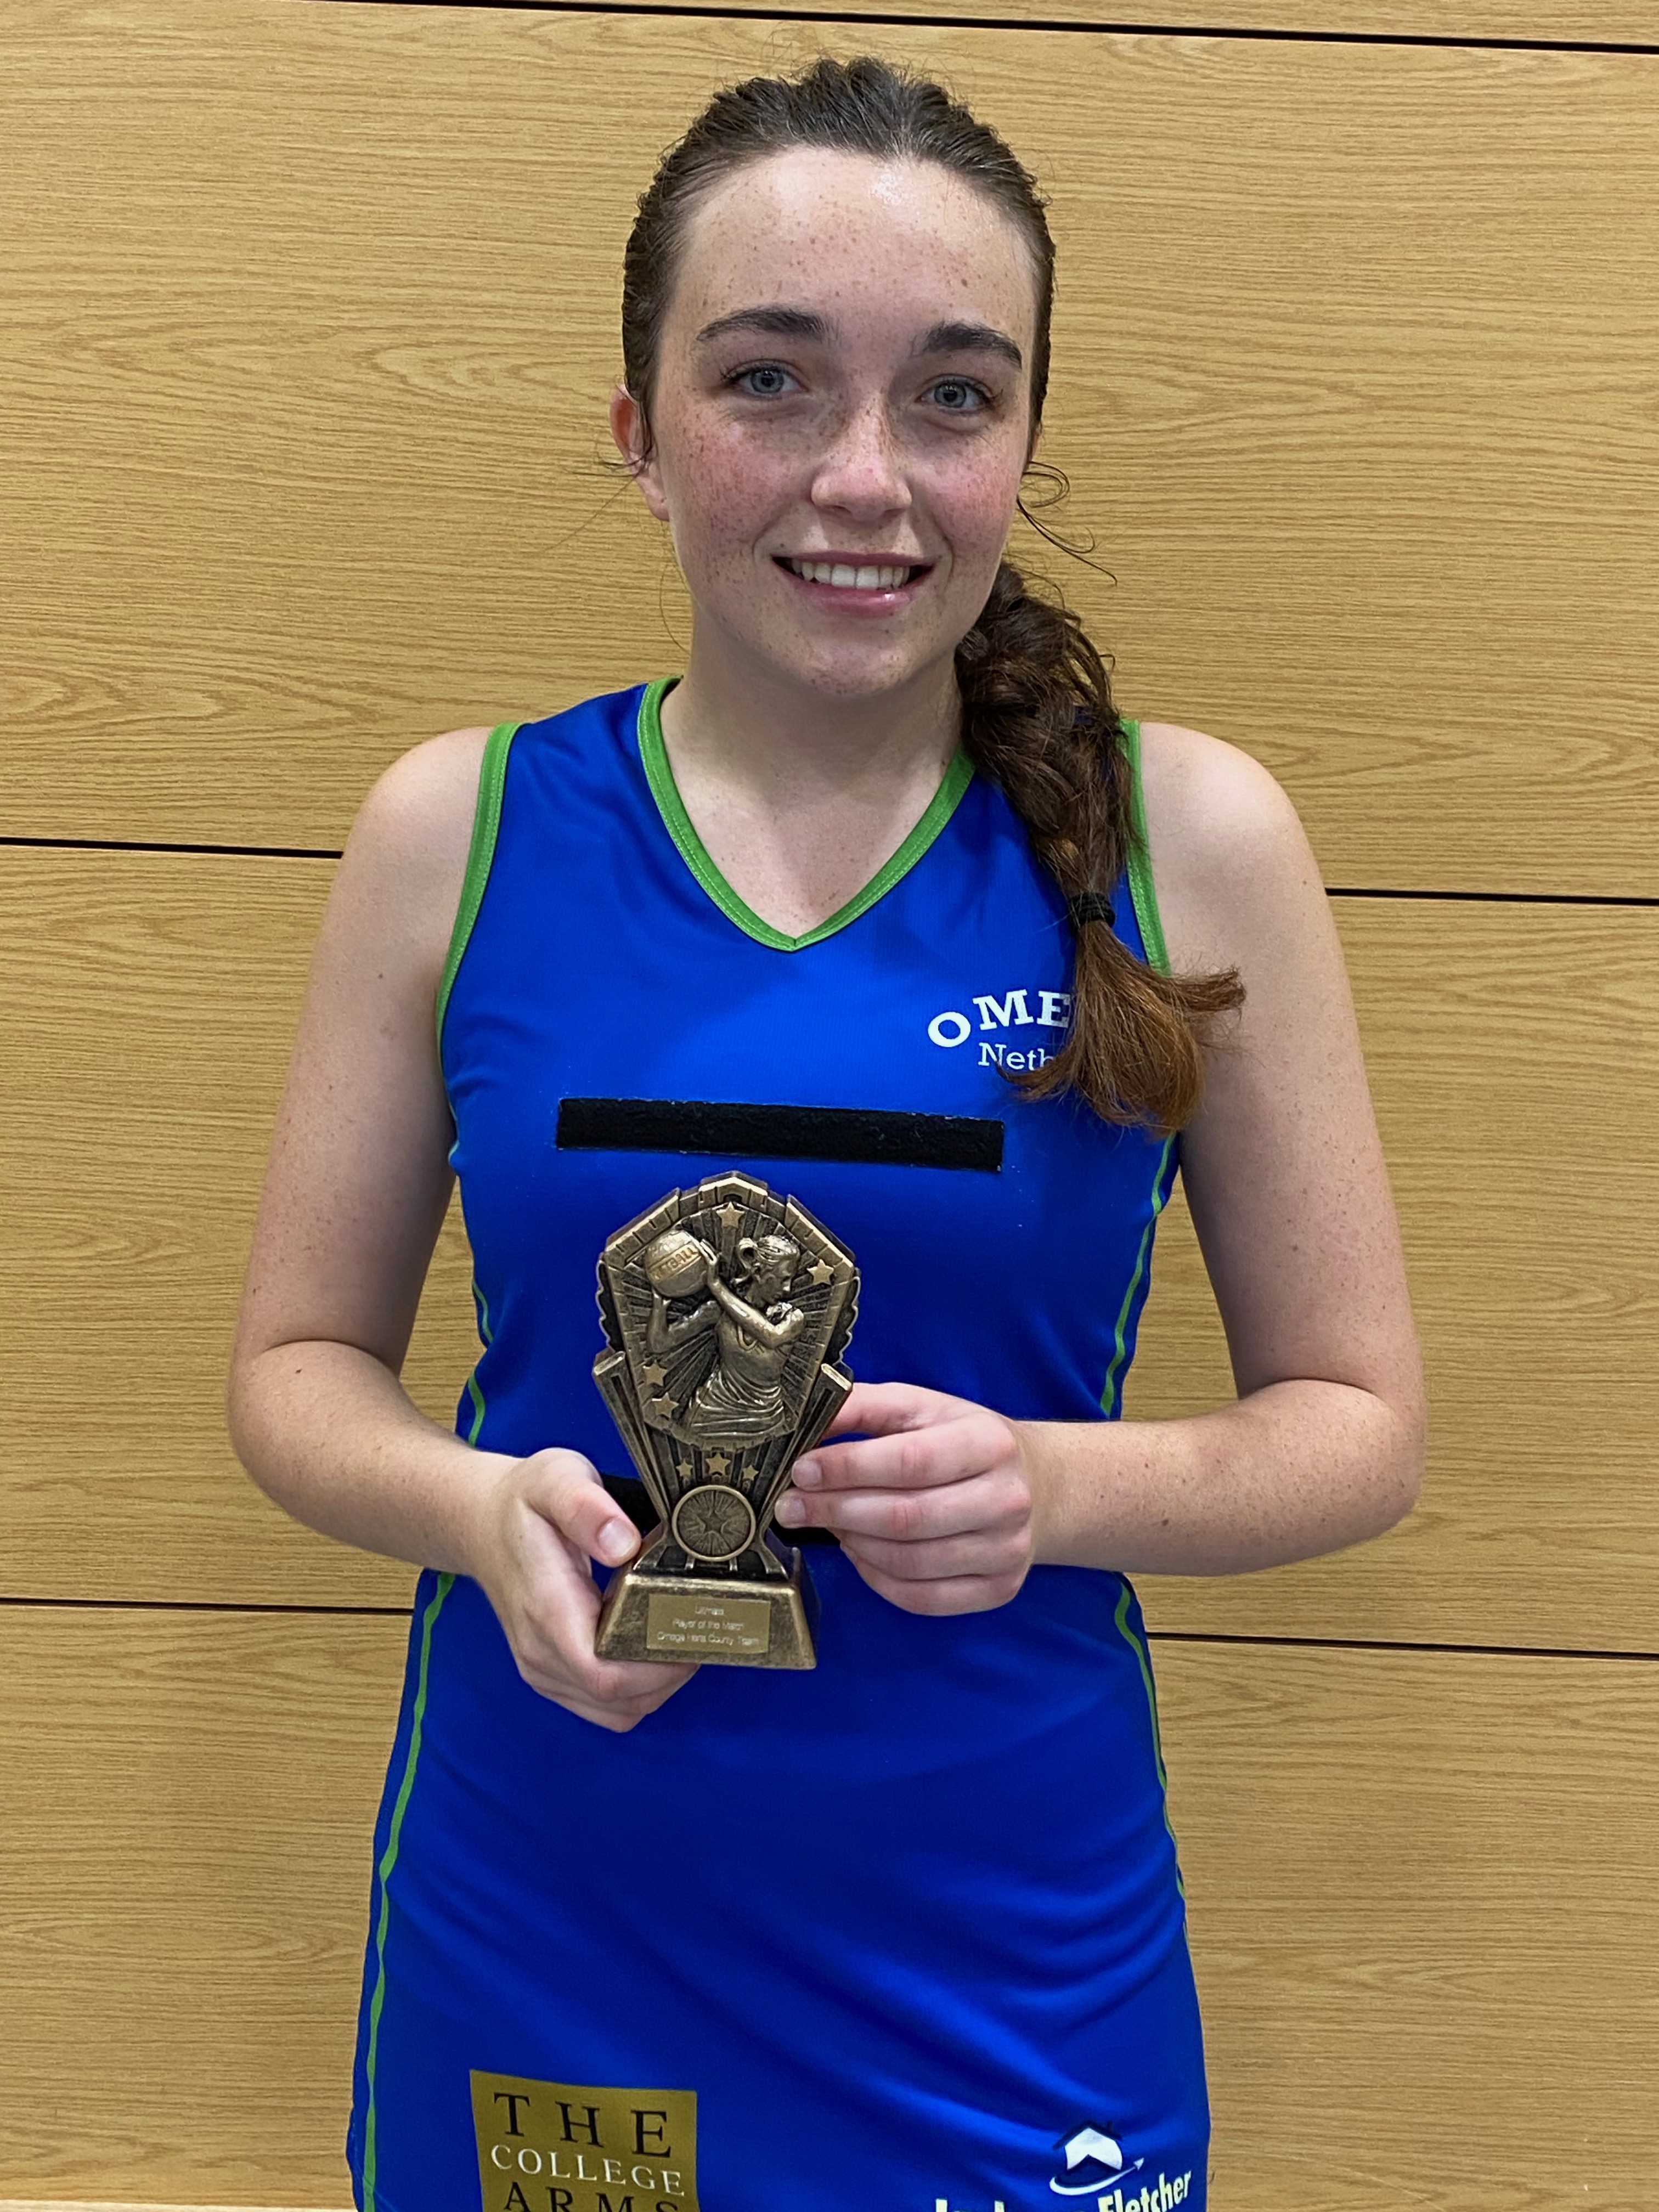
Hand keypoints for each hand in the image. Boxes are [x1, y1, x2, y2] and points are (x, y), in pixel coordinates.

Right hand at [467, 1449, 696, 1729]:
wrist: (481, 1522)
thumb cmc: (523, 1502)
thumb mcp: (556, 1479)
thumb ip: (587, 1508)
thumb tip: (624, 1544)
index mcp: (547, 1612)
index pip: (606, 1675)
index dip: (658, 1667)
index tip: (690, 1628)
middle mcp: (541, 1654)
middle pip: (620, 1700)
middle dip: (670, 1672)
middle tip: (698, 1624)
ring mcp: (544, 1670)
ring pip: (617, 1711)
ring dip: (658, 1684)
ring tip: (677, 1632)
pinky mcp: (551, 1675)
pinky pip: (605, 1706)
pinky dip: (638, 1689)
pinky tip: (650, 1644)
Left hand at [775, 1382, 1039, 1614]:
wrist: (1036, 1485)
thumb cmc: (962, 1441)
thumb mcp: (920, 1407)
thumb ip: (863, 1407)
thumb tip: (805, 1421)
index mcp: (988, 1443)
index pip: (910, 1461)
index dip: (848, 1469)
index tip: (801, 1471)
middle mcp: (1006, 1500)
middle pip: (906, 1518)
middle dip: (836, 1511)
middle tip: (791, 1506)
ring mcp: (1006, 1551)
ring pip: (909, 1562)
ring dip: (853, 1544)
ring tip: (828, 1525)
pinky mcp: (998, 1589)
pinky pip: (921, 1598)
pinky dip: (877, 1578)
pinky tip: (859, 1553)